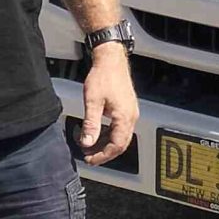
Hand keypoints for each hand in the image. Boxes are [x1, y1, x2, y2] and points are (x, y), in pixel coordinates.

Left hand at [74, 40, 137, 165]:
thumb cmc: (102, 77)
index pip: (116, 146)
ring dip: (107, 144)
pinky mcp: (128, 107)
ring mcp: (131, 112)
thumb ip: (90, 125)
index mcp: (124, 117)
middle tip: (89, 157)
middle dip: (105, 153)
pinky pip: (121, 128)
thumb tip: (87, 143)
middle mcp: (131, 116)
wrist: (111, 59)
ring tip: (90, 146)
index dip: (103, 156)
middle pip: (121, 144)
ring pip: (122, 136)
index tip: (89, 159)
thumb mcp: (92, 102)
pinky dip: (110, 135)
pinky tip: (98, 134)